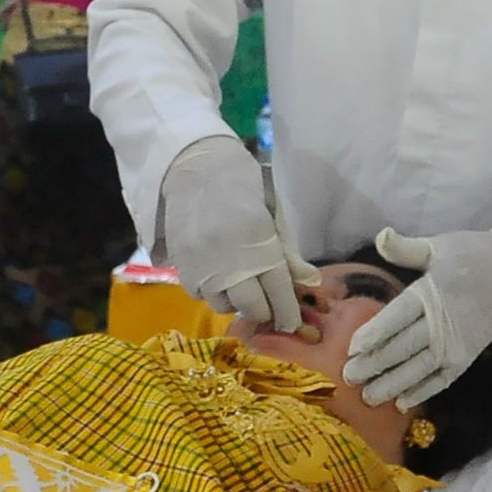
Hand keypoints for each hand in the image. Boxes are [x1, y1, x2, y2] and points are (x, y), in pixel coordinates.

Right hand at [161, 134, 320, 328]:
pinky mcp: (180, 265)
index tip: (292, 323)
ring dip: (237, 303)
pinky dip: (213, 293)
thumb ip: (289, 253)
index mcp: (258, 240)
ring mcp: (201, 264)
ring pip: (223, 305)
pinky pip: (199, 295)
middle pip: (251, 306)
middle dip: (264, 311)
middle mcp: (228, 258)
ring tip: (243, 289)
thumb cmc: (244, 186)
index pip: (278, 290)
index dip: (287, 312)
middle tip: (270, 306)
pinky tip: (219, 279)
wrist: (196, 167)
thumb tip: (310, 282)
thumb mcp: (274, 215)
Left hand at [343, 226, 491, 407]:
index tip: (350, 349)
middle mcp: (440, 324)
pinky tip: (403, 403)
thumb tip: (381, 236)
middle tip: (348, 379)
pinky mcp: (466, 357)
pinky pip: (441, 380)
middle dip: (373, 366)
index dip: (371, 336)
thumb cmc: (472, 255)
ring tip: (368, 397)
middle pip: (401, 349)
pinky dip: (422, 392)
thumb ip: (406, 248)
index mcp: (429, 294)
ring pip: (417, 370)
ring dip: (392, 385)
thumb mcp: (438, 246)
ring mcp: (455, 344)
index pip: (394, 319)